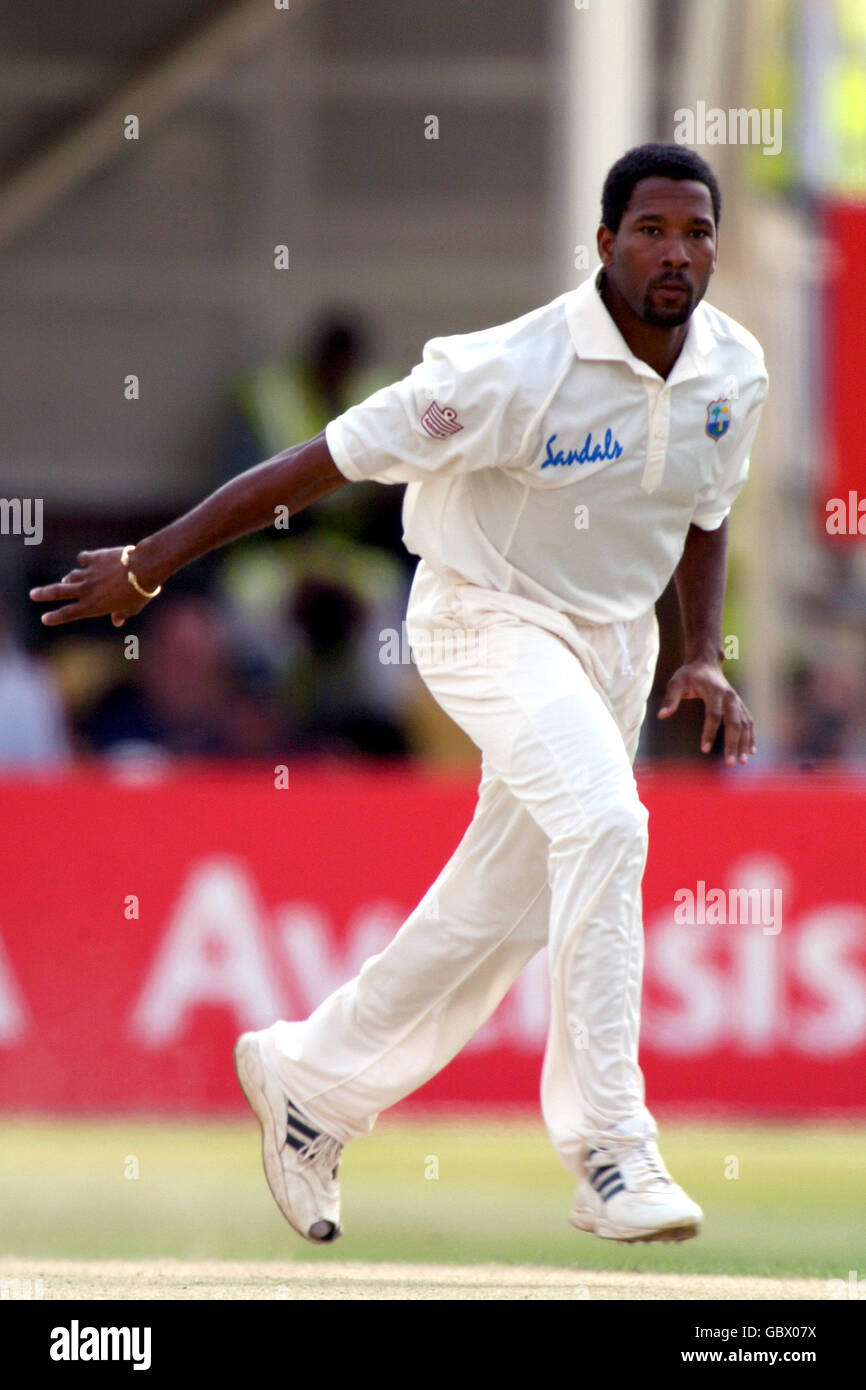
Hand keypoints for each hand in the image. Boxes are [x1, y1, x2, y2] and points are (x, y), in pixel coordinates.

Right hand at [30, 548, 154, 627]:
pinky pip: (83, 559)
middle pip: (58, 592)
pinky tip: (84, 561)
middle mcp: (86, 590)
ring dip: (68, 579)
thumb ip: (121, 614)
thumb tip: (117, 621)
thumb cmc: (141, 592)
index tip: (44, 619)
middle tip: (33, 594)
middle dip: (43, 594)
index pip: (68, 614)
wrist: (143, 569)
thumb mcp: (132, 608)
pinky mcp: (94, 558)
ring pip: (71, 576)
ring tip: (66, 580)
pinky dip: (83, 561)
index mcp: (94, 606)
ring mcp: (89, 573)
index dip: (54, 617)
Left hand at [657, 659, 755, 764]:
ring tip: (741, 762)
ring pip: (744, 724)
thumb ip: (670, 698)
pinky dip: (751, 736)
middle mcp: (729, 696)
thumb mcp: (676, 682)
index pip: (714, 715)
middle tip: (729, 764)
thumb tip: (661, 715)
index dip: (709, 733)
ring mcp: (737, 701)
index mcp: (714, 691)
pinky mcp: (740, 705)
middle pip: (734, 722)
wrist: (706, 663)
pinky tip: (750, 751)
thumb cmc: (689, 675)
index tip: (704, 750)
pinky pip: (749, 721)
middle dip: (733, 743)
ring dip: (744, 743)